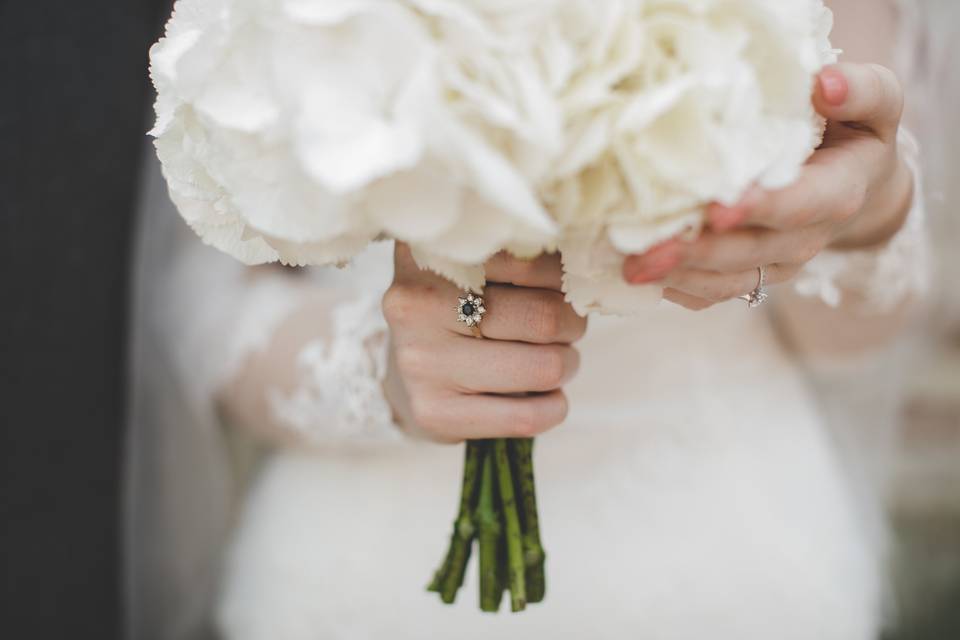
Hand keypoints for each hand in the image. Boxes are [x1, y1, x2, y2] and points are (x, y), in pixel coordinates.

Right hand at [382, 244, 586, 442]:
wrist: (407, 376)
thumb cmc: (459, 313)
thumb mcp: (474, 268)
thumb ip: (520, 254)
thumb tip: (589, 263)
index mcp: (431, 253)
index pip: (530, 260)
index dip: (562, 277)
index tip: (561, 286)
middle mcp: (417, 303)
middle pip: (544, 316)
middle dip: (572, 325)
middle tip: (566, 329)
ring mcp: (422, 360)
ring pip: (543, 366)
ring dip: (566, 365)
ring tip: (554, 361)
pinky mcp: (434, 412)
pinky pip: (527, 416)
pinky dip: (554, 407)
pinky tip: (545, 397)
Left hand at [622, 62, 913, 310]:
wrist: (857, 183)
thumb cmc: (855, 133)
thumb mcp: (877, 104)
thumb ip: (861, 92)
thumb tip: (826, 84)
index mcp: (837, 194)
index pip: (798, 205)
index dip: (759, 208)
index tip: (717, 209)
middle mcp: (806, 238)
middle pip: (749, 251)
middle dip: (697, 253)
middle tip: (646, 252)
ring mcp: (778, 263)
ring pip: (728, 280)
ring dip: (679, 277)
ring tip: (631, 269)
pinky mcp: (753, 275)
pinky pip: (715, 294)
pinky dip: (679, 290)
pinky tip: (641, 278)